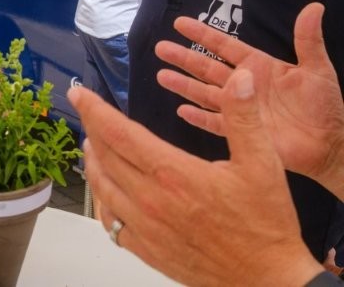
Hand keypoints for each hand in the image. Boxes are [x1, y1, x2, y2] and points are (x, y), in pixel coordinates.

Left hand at [69, 74, 322, 286]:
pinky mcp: (146, 250)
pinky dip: (101, 199)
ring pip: (101, 187)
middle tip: (89, 112)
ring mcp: (144, 227)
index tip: (78, 93)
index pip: (117, 133)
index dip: (94, 110)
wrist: (267, 280)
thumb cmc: (264, 223)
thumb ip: (244, 117)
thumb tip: (240, 78)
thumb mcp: (262, 164)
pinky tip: (106, 189)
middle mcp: (149, 200)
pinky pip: (109, 221)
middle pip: (104, 156)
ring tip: (93, 144)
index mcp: (171, 173)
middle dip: (92, 129)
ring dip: (92, 162)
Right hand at [155, 2, 343, 191]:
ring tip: (162, 76)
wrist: (330, 145)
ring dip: (184, 85)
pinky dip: (198, 118)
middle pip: (206, 68)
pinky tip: (182, 110)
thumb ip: (308, 39)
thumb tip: (314, 7)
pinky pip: (215, 123)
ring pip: (204, 93)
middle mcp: (243, 85)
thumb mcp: (317, 69)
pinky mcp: (241, 132)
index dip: (203, 34)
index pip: (224, 46)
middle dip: (184, 58)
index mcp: (258, 67)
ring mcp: (240, 109)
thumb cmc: (325, 106)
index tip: (180, 23)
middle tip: (160, 47)